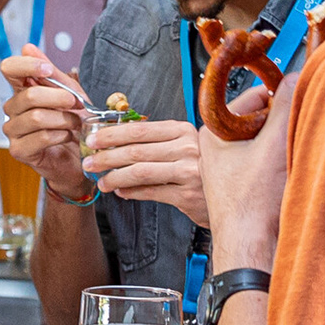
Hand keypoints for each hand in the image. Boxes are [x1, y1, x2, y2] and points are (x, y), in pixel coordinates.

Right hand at [0, 55, 97, 203]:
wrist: (80, 158)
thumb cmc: (73, 124)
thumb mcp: (69, 93)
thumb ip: (51, 73)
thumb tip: (28, 47)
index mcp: (22, 90)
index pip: (9, 68)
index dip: (27, 65)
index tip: (48, 70)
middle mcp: (13, 109)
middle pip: (29, 95)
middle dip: (60, 98)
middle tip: (77, 104)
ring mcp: (13, 130)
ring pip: (36, 117)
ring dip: (63, 119)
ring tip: (75, 123)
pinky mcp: (18, 150)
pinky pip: (39, 137)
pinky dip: (60, 135)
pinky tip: (67, 136)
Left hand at [82, 116, 210, 226]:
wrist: (235, 194)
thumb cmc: (205, 168)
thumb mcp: (187, 145)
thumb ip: (158, 141)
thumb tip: (119, 140)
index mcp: (184, 131)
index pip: (140, 129)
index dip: (113, 134)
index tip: (94, 139)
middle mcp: (187, 148)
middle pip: (136, 150)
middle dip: (107, 157)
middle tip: (89, 162)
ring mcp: (188, 172)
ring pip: (140, 172)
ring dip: (115, 177)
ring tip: (101, 181)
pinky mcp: (187, 195)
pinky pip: (151, 192)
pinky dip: (132, 192)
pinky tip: (120, 192)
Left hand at [199, 56, 308, 274]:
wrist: (251, 248)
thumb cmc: (250, 208)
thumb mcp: (272, 146)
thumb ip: (285, 107)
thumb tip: (296, 78)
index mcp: (215, 133)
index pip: (252, 98)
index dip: (279, 96)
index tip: (298, 97)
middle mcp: (220, 148)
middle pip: (259, 118)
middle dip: (282, 123)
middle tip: (293, 132)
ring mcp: (231, 167)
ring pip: (264, 140)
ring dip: (283, 144)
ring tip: (289, 157)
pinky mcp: (244, 184)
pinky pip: (266, 161)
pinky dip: (281, 163)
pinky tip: (287, 173)